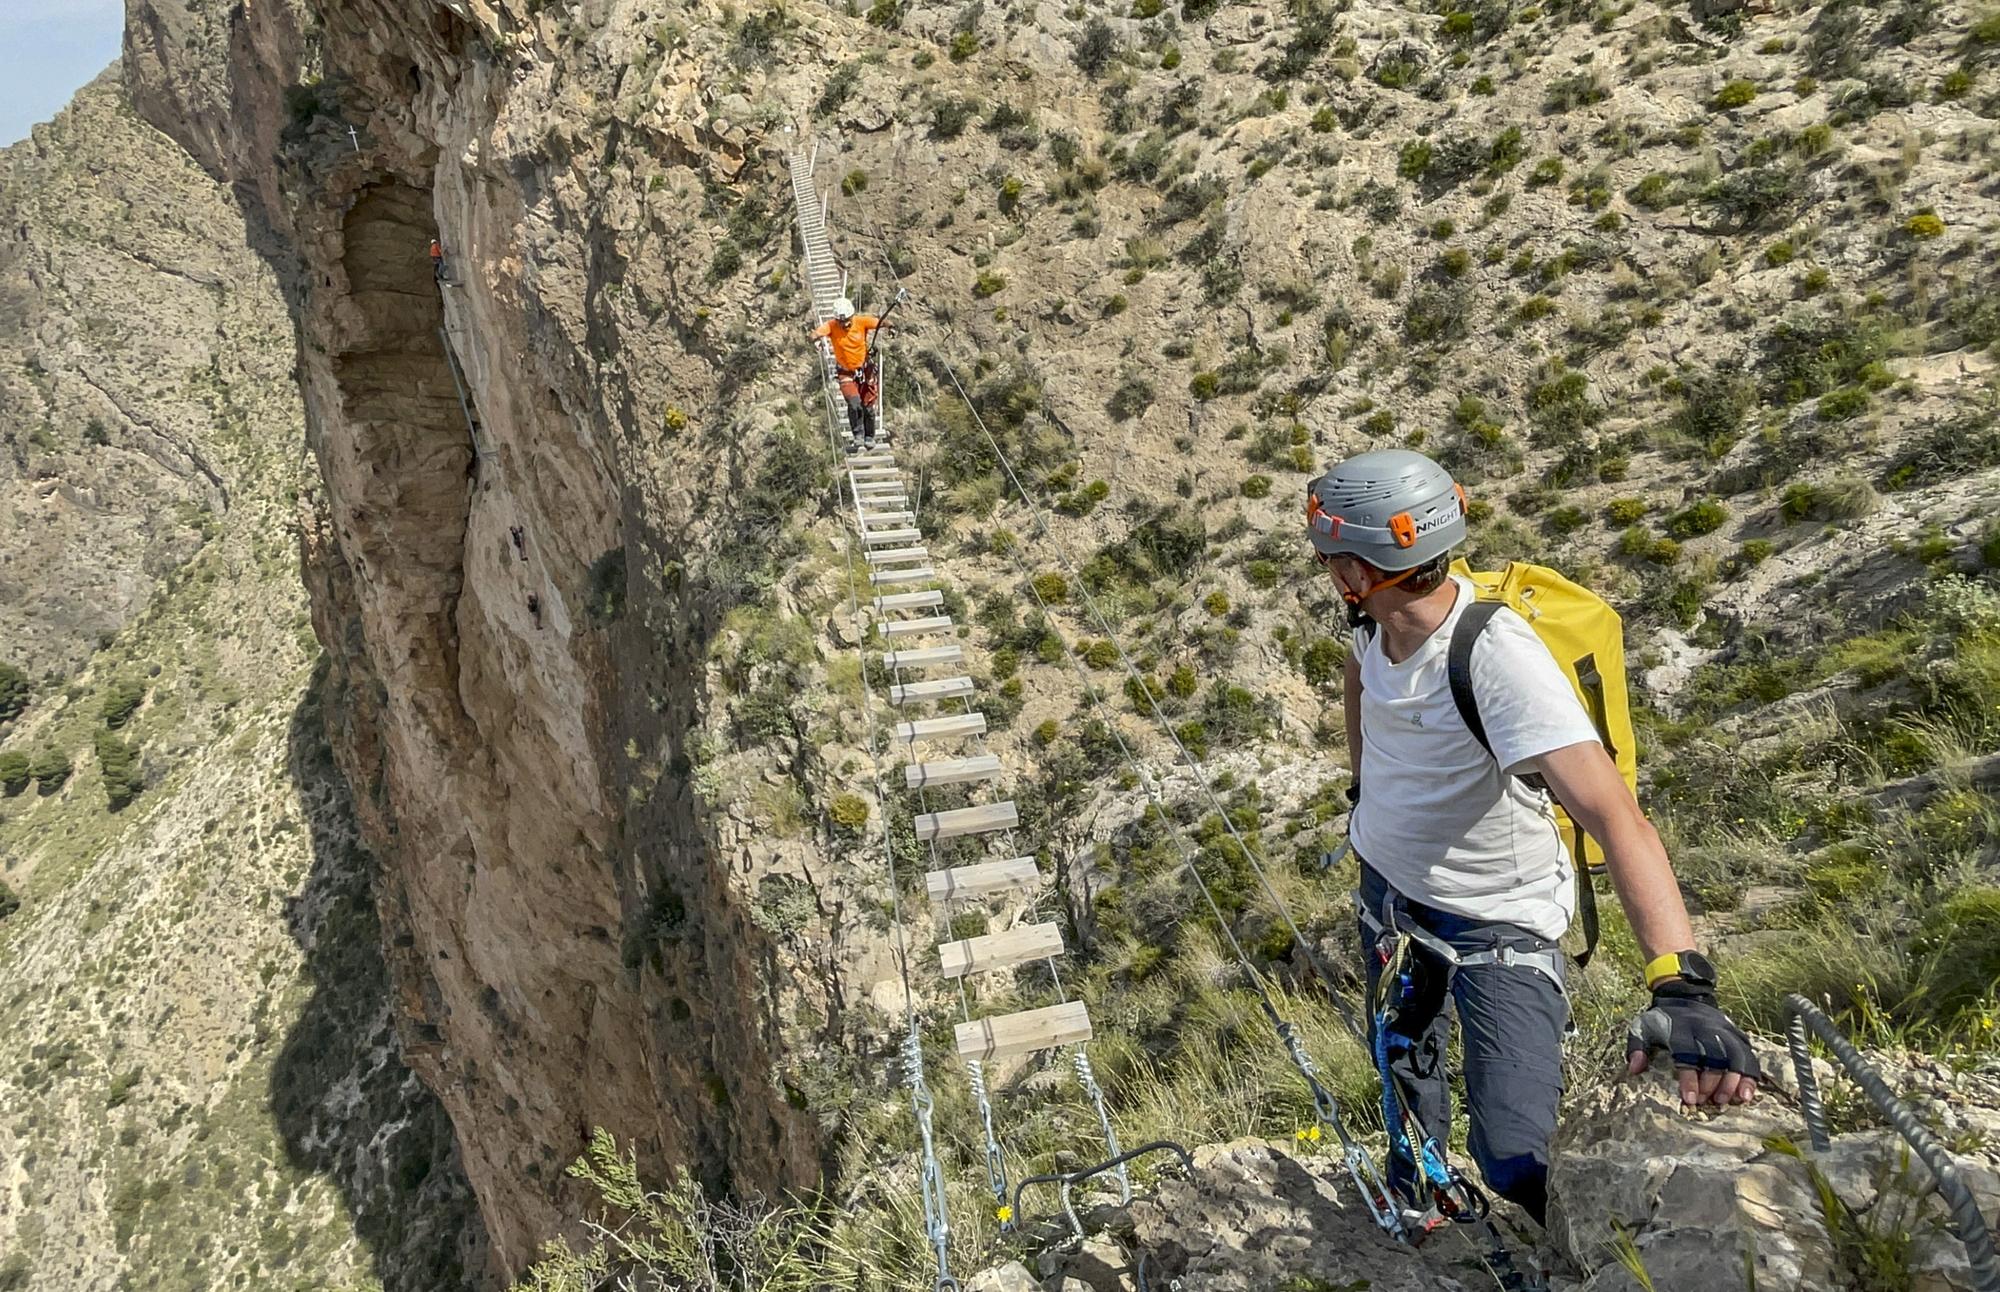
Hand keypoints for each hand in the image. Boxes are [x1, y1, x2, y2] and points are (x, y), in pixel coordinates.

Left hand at [1626, 980, 1759, 1106]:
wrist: (1683, 995)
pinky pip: (1749, 1054)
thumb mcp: (1641, 1027)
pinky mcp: (1736, 1033)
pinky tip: (1747, 1093)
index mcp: (1680, 1027)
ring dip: (1736, 1079)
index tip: (1690, 1099)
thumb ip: (1636, 1047)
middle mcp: (1705, 1027)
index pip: (1687, 1052)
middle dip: (1713, 1082)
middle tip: (1709, 1102)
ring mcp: (1724, 1029)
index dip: (1690, 1077)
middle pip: (1715, 1055)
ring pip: (1736, 1054)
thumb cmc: (1661, 1019)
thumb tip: (1635, 1069)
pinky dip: (1751, 1074)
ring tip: (1733, 1100)